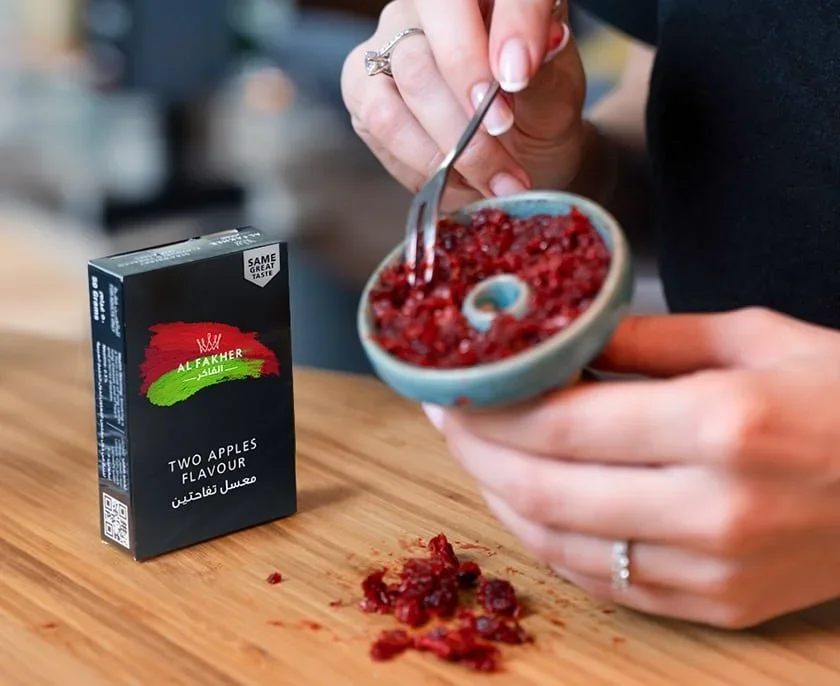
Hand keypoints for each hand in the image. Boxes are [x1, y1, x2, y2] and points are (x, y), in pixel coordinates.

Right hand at [340, 0, 586, 208]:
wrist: (515, 155)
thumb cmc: (536, 114)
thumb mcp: (556, 95)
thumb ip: (541, 72)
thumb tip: (516, 64)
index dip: (499, 34)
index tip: (516, 80)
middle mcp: (427, 8)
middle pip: (430, 50)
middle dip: (469, 111)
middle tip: (503, 140)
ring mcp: (388, 43)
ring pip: (404, 86)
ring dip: (449, 143)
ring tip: (490, 177)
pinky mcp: (360, 86)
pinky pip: (380, 121)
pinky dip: (423, 160)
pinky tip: (453, 175)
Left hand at [424, 307, 839, 627]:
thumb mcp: (755, 336)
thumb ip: (647, 338)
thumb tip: (562, 334)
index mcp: (721, 424)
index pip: (560, 425)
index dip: (489, 409)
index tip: (454, 385)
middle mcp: (713, 509)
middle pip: (542, 489)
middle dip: (475, 452)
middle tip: (450, 417)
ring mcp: (716, 571)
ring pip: (560, 545)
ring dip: (501, 499)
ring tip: (477, 457)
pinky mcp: (722, 607)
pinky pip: (604, 583)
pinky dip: (550, 543)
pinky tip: (529, 505)